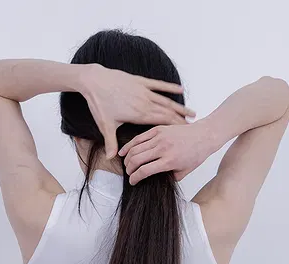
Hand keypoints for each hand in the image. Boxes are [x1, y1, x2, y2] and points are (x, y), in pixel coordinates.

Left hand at [79, 63, 194, 157]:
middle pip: (168, 112)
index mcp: (139, 114)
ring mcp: (143, 90)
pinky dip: (170, 87)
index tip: (185, 134)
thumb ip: (111, 142)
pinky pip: (159, 84)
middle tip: (194, 128)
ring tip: (191, 113)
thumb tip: (112, 158)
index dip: (175, 127)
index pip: (162, 122)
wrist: (94, 80)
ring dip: (179, 107)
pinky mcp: (140, 81)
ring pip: (166, 100)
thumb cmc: (99, 103)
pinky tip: (180, 89)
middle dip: (181, 120)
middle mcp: (145, 102)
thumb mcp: (106, 125)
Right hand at [119, 121, 211, 183]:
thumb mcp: (184, 172)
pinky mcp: (158, 129)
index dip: (135, 178)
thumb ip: (170, 177)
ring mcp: (159, 137)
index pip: (145, 171)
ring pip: (136, 148)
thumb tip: (156, 180)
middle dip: (129, 169)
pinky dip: (130, 145)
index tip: (133, 182)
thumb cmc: (195, 154)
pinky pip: (139, 138)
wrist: (203, 135)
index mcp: (169, 161)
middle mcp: (163, 149)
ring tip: (126, 164)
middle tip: (129, 173)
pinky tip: (124, 151)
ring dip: (128, 158)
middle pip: (137, 160)